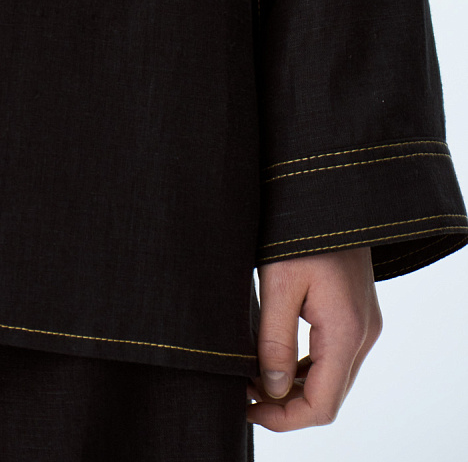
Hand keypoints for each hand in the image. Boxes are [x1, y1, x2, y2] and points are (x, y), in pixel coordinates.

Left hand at [247, 247, 380, 430]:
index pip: (322, 405)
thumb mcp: (278, 283)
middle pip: (328, 395)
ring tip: (251, 374)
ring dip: (294, 385)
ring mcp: (363, 323)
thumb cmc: (299, 229)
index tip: (247, 406)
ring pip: (331, 376)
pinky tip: (272, 355)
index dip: (284, 417)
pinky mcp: (355, 311)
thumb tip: (269, 388)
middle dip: (286, 403)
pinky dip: (305, 364)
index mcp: (346, 331)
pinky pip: (332, 354)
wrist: (329, 187)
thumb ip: (274, 339)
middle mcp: (363, 334)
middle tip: (242, 391)